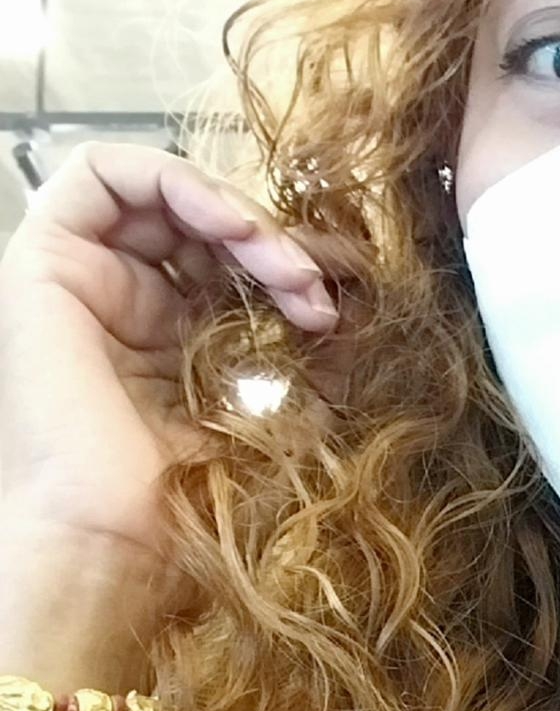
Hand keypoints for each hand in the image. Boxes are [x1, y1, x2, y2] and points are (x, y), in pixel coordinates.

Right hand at [0, 141, 340, 569]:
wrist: (123, 537)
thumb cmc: (192, 498)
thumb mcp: (282, 408)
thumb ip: (316, 352)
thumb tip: (361, 296)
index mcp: (175, 338)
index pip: (235, 262)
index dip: (291, 263)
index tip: (338, 300)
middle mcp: (127, 303)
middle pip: (205, 225)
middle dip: (275, 242)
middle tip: (317, 288)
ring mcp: (84, 280)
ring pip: (164, 194)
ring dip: (239, 212)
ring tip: (286, 264)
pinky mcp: (46, 261)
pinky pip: (102, 174)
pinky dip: (177, 177)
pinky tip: (234, 224)